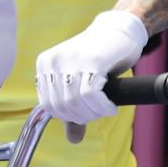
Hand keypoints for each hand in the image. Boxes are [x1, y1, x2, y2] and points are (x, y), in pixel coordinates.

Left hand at [35, 10, 147, 138]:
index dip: (68, 116)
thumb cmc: (103, 54)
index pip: (47, 105)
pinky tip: (110, 107)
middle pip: (61, 105)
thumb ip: (75, 107)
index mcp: (45, 63)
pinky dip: (102, 106)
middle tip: (98, 113)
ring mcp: (71, 59)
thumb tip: (73, 139)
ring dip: (94, 112)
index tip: (85, 114)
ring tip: (105, 109)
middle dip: (82, 116)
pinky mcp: (92, 60)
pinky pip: (90, 94)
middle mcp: (53, 61)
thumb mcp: (83, 80)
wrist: (122, 28)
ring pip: (75, 102)